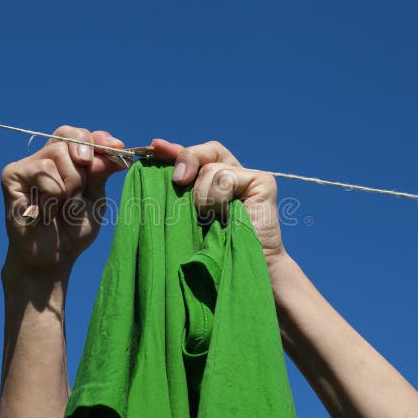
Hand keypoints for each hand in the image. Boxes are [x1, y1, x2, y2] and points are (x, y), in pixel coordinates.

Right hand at [0, 126, 126, 282]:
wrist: (53, 257)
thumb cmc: (73, 228)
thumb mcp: (96, 198)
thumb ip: (102, 171)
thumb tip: (116, 146)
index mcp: (66, 161)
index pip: (80, 135)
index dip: (98, 138)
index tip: (117, 147)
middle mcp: (45, 158)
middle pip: (70, 138)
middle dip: (84, 166)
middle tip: (81, 191)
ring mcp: (27, 165)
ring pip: (58, 154)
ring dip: (69, 185)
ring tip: (61, 207)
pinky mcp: (11, 175)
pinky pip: (43, 171)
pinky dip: (53, 194)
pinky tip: (45, 212)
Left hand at [150, 138, 285, 264]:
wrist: (238, 270)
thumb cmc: (210, 248)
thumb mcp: (186, 211)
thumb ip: (178, 185)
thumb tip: (158, 152)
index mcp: (215, 179)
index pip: (195, 154)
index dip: (174, 150)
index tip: (155, 147)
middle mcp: (233, 174)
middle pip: (205, 151)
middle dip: (187, 161)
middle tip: (178, 180)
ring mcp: (250, 176)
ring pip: (211, 168)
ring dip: (202, 196)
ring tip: (209, 218)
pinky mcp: (262, 181)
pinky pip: (226, 178)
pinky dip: (217, 197)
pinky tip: (223, 215)